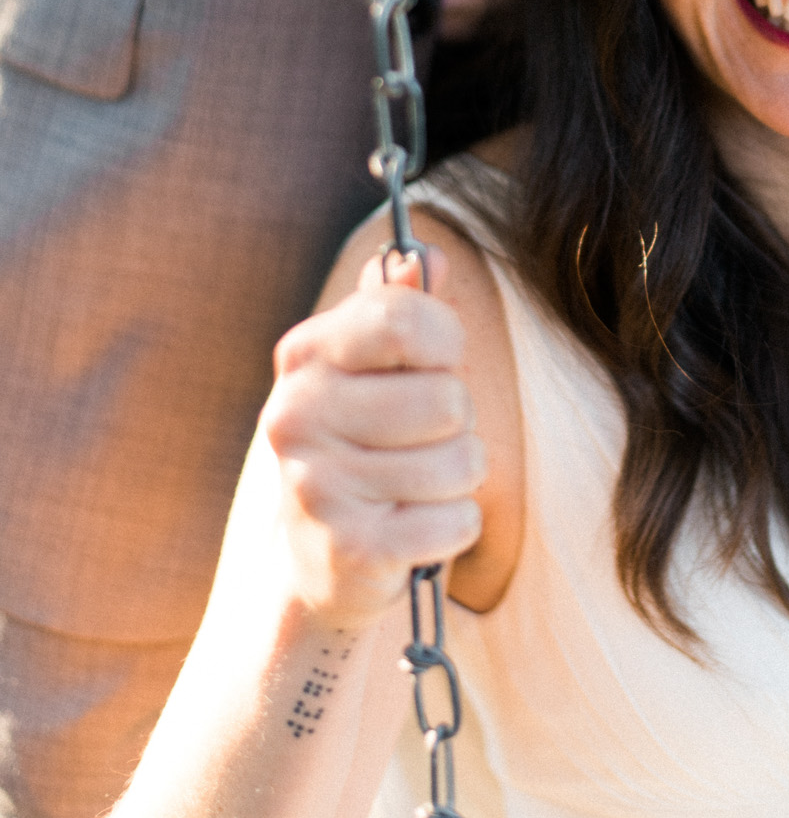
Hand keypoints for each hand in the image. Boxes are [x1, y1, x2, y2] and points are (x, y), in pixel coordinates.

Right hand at [261, 248, 484, 628]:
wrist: (318, 558)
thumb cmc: (365, 442)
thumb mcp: (374, 366)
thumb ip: (400, 305)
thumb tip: (431, 259)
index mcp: (304, 355)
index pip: (404, 318)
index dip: (446, 341)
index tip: (434, 363)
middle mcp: (296, 414)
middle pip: (448, 397)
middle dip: (457, 421)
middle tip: (418, 441)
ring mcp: (317, 486)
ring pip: (463, 460)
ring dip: (458, 477)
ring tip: (415, 485)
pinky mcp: (350, 550)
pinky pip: (459, 520)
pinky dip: (455, 526)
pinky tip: (413, 527)